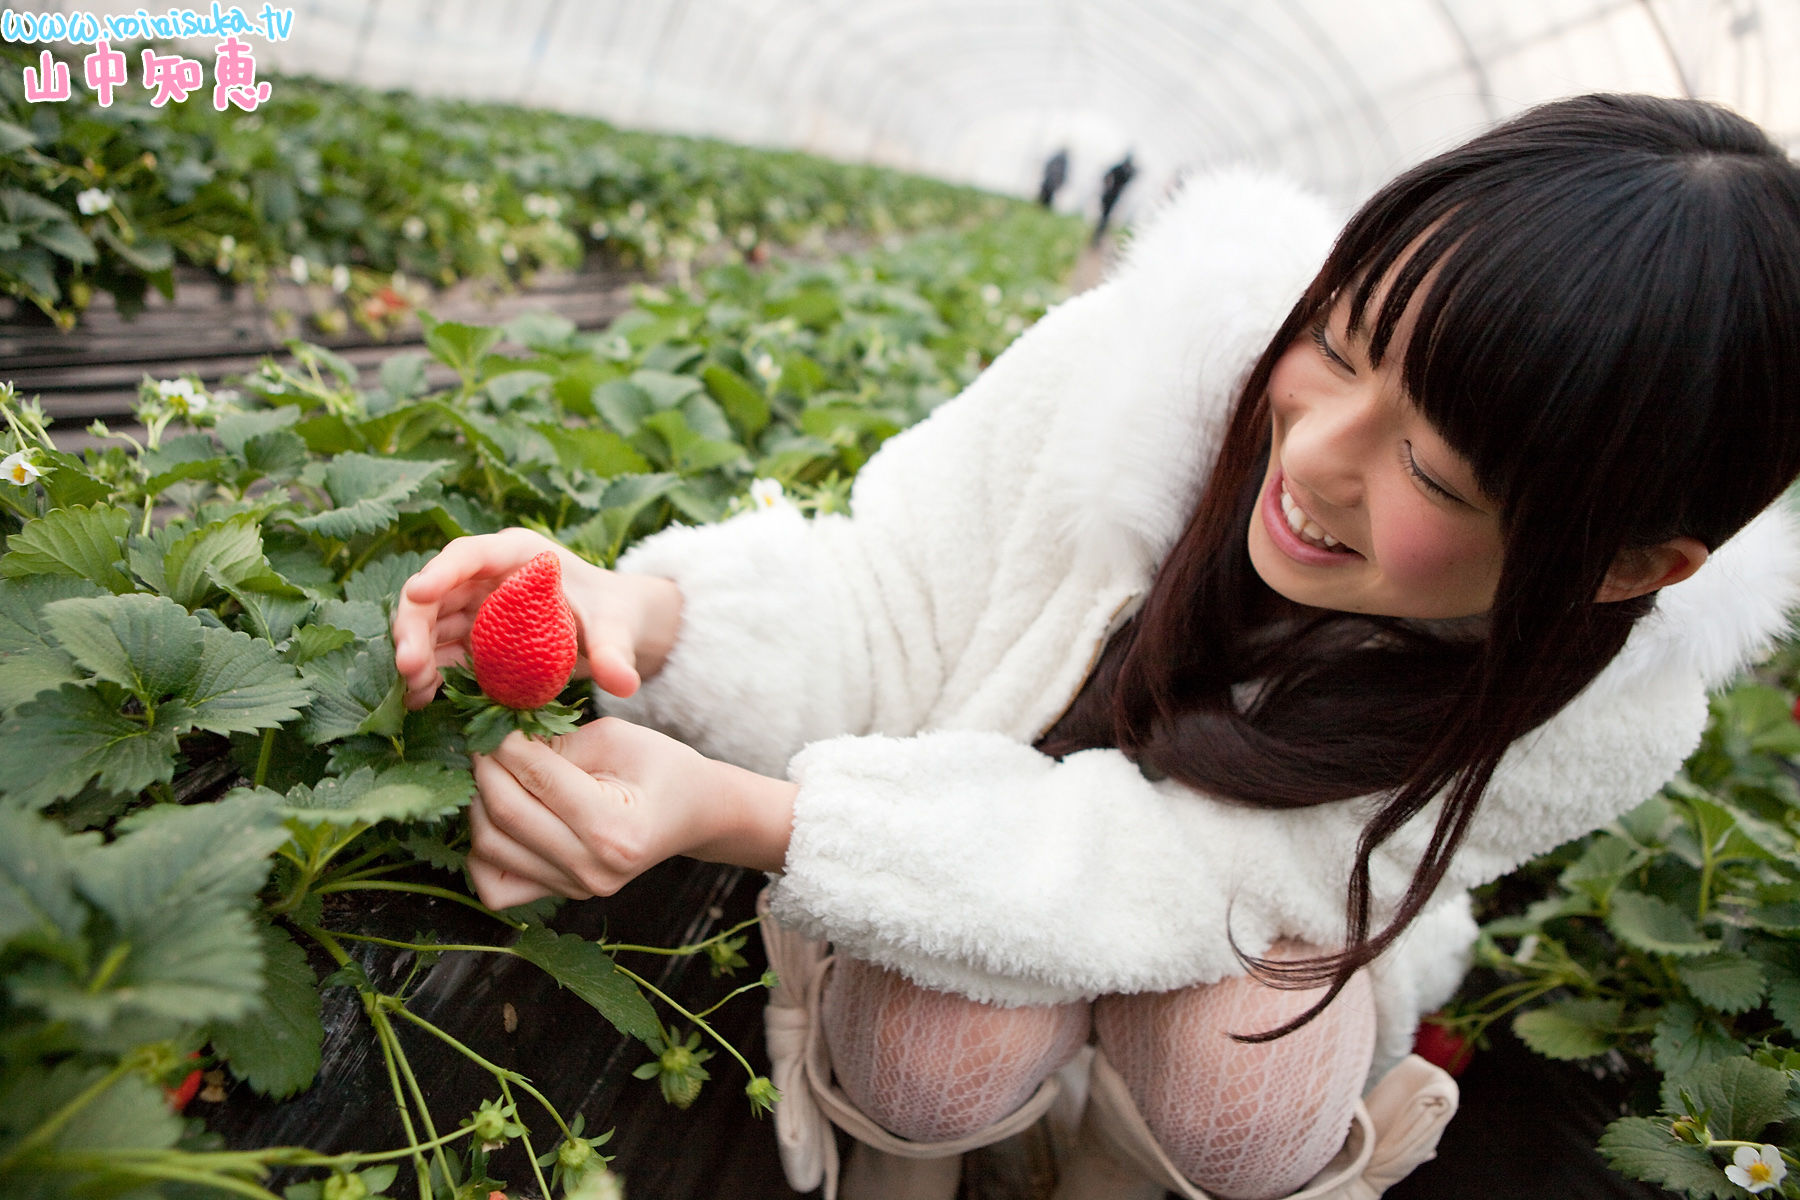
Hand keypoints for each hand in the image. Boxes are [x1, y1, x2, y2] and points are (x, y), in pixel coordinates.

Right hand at [392, 529, 680, 709]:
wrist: (612, 630)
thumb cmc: (613, 614)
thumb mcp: (616, 629)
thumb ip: (614, 652)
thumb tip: (623, 683)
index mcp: (518, 554)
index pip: (470, 554)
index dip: (441, 571)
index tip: (419, 592)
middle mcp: (487, 576)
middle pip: (436, 592)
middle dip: (414, 626)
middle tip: (408, 666)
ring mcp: (475, 607)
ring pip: (430, 625)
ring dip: (416, 656)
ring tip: (414, 692)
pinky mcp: (472, 638)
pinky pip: (441, 654)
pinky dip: (429, 675)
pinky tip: (421, 701)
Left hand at [466, 719, 796, 909]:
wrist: (693, 812)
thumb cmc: (661, 767)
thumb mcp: (616, 737)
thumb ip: (556, 744)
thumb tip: (498, 743)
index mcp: (614, 830)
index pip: (537, 780)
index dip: (505, 744)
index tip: (495, 720)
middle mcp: (592, 869)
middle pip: (505, 815)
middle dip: (485, 768)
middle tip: (485, 739)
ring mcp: (576, 889)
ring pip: (489, 848)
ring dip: (479, 802)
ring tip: (494, 772)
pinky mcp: (562, 895)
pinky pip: (495, 886)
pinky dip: (484, 852)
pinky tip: (500, 818)